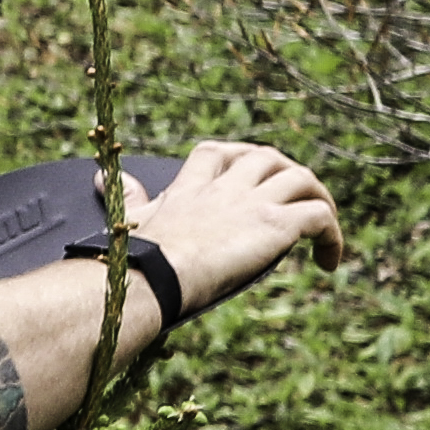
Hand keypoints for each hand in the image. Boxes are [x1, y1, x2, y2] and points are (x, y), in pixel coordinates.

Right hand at [141, 138, 342, 315]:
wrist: (153, 275)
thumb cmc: (136, 255)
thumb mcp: (133, 218)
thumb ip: (126, 196)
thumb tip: (96, 176)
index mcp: (190, 187)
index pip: (215, 153)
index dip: (236, 159)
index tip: (244, 179)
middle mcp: (225, 188)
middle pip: (267, 157)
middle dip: (286, 173)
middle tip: (294, 201)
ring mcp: (253, 203)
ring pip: (303, 178)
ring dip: (319, 199)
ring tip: (323, 229)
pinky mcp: (276, 225)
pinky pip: (321, 216)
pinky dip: (333, 235)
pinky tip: (328, 261)